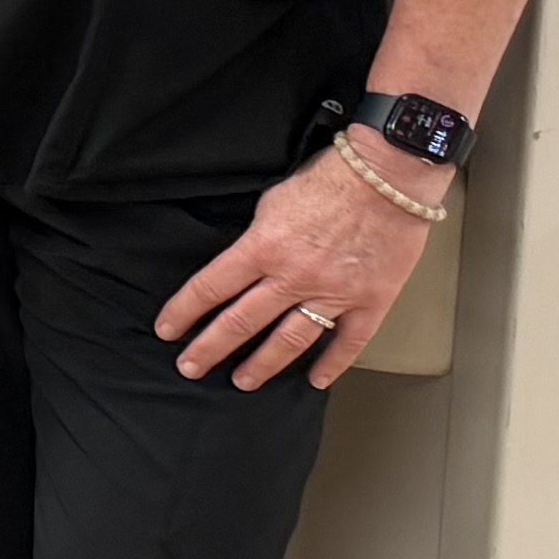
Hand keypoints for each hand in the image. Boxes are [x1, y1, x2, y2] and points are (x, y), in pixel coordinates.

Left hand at [159, 146, 435, 391]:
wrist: (390, 176)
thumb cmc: (331, 179)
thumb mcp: (272, 201)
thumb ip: (257, 237)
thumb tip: (245, 260)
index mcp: (263, 247)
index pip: (211, 287)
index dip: (184, 312)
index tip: (167, 330)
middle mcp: (294, 276)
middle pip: (242, 322)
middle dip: (210, 348)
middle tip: (190, 367)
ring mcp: (334, 293)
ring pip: (290, 340)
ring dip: (263, 365)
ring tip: (243, 382)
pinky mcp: (371, 301)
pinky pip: (349, 342)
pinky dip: (333, 365)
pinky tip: (316, 380)